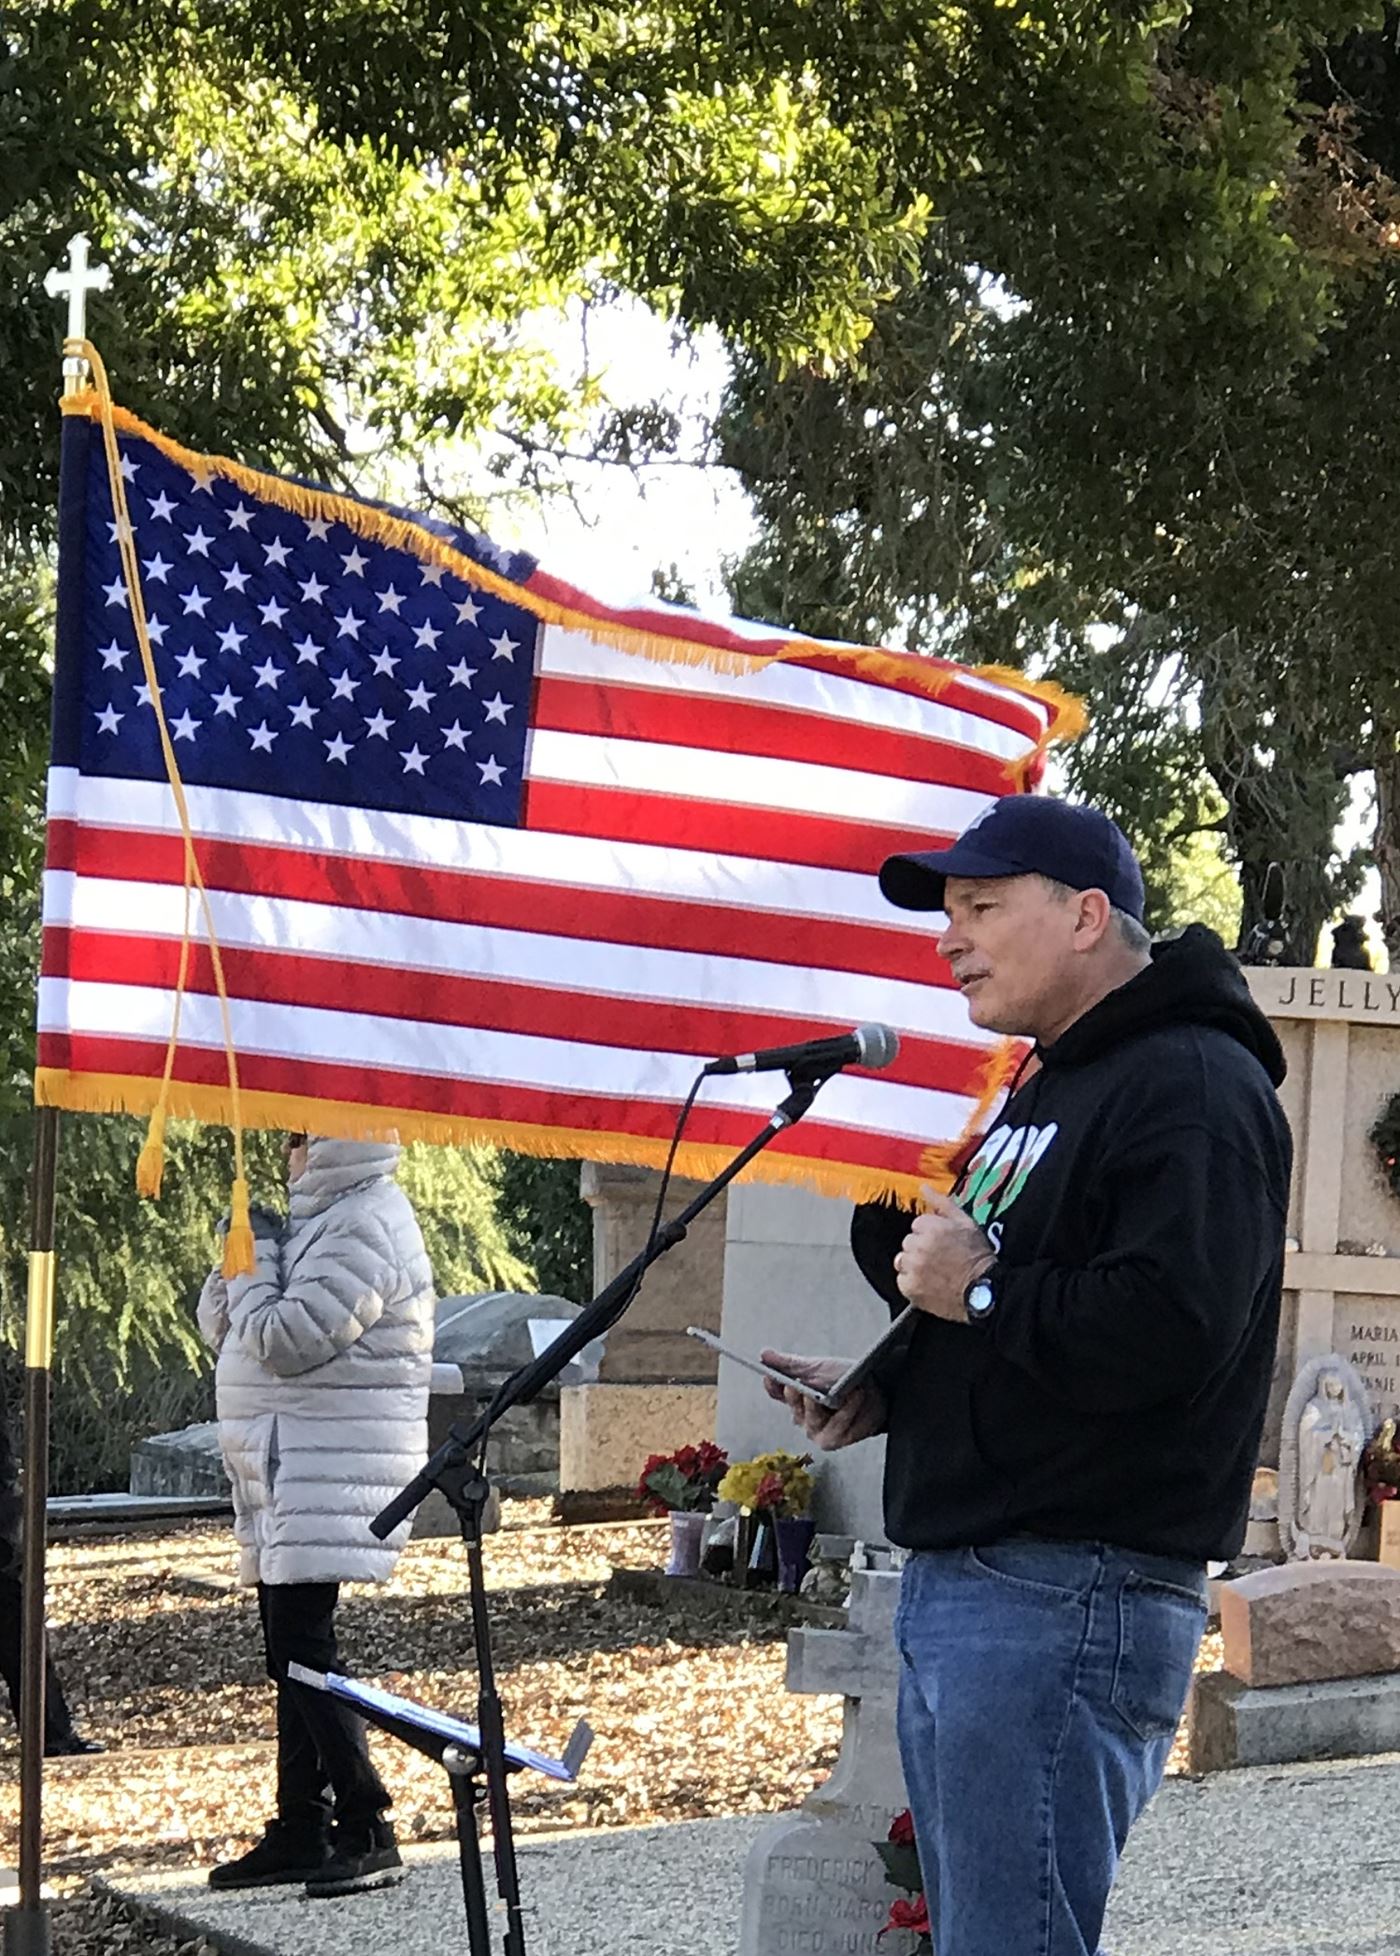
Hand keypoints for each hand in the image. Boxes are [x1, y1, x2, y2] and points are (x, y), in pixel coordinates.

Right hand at [759, 1351, 886, 1450]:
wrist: (878, 1390)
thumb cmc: (845, 1378)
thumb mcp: (817, 1367)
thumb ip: (790, 1364)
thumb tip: (764, 1355)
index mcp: (795, 1397)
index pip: (776, 1392)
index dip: (772, 1385)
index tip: (770, 1376)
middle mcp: (803, 1417)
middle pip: (794, 1407)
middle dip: (797, 1396)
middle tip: (796, 1385)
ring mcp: (818, 1431)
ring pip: (812, 1419)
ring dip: (825, 1403)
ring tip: (836, 1390)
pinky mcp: (835, 1440)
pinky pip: (837, 1425)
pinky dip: (848, 1410)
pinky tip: (855, 1396)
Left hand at [894, 1187, 994, 1322]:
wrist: (983, 1291)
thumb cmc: (977, 1257)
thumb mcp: (966, 1223)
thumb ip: (942, 1203)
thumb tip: (924, 1188)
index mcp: (930, 1227)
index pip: (917, 1225)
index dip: (931, 1234)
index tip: (943, 1244)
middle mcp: (918, 1246)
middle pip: (908, 1242)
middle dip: (921, 1248)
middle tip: (940, 1259)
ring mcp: (913, 1267)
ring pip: (902, 1260)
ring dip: (914, 1265)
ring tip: (934, 1272)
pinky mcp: (910, 1287)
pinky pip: (902, 1280)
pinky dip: (913, 1283)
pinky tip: (929, 1283)